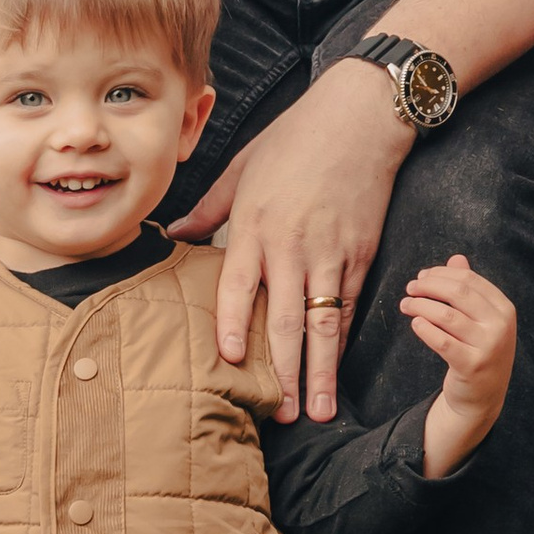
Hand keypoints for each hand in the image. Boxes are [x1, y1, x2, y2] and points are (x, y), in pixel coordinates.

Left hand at [171, 57, 411, 423]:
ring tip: (316, 410)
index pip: (239, 286)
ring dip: (319, 372)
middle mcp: (293, 247)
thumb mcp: (242, 167)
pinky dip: (343, 342)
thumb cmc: (295, 138)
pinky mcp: (362, 254)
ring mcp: (332, 254)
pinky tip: (336, 369)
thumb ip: (208, 207)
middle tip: (278, 414)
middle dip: (281, 371)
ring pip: (324, 325)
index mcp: (256, 225)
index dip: (232, 326)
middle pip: (285, 320)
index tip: (228, 362)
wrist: (360, 119)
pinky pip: (351, 307)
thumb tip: (172, 233)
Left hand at [403, 253, 517, 478]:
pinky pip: (442, 341)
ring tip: (405, 305)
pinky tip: (415, 323)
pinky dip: (424, 328)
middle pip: (458, 293)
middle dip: (428, 286)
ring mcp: (488, 347)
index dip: (441, 274)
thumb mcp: (480, 320)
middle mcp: (500, 325)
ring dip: (420, 306)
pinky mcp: (471, 366)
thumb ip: (469, 289)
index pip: (469, 280)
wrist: (483, 397)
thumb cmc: (478, 351)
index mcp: (505, 309)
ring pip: (446, 315)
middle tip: (410, 288)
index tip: (421, 276)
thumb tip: (456, 258)